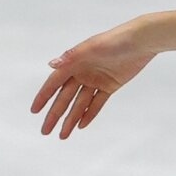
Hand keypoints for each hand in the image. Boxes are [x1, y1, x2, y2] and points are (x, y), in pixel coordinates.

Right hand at [32, 19, 156, 138]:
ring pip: (80, 103)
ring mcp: (96, 80)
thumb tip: (51, 64)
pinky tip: (80, 125)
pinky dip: (89, 113)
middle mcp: (82, 72)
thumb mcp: (92, 48)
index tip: (34, 111)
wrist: (141, 42)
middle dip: (55, 115)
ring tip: (63, 135)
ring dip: (71, 118)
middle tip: (45, 131)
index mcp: (74, 63)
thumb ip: (72, 57)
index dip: (44, 97)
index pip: (54, 83)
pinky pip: (97, 102)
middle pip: (65, 98)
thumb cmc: (115, 40)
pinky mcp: (110, 85)